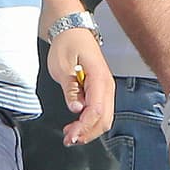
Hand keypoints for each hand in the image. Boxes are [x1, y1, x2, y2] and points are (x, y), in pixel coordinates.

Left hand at [47, 28, 114, 145]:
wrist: (72, 30)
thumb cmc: (68, 43)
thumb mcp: (62, 66)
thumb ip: (70, 89)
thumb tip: (76, 109)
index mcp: (99, 78)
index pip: (96, 110)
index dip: (84, 127)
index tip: (70, 135)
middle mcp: (106, 85)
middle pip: (104, 119)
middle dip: (87, 133)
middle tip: (69, 139)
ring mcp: (105, 89)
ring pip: (104, 118)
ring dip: (88, 130)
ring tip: (70, 135)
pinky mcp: (100, 91)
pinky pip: (99, 111)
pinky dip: (89, 122)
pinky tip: (76, 125)